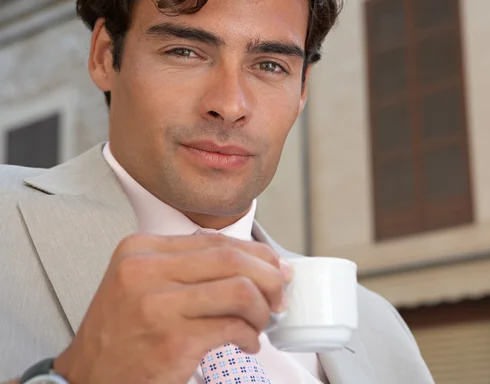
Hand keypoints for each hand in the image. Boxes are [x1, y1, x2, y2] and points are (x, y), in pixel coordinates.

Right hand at [53, 233, 291, 383]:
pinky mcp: (173, 341)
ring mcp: (158, 306)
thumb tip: (252, 261)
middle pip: (232, 258)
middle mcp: (146, 271)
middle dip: (269, 277)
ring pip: (240, 290)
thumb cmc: (121, 332)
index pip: (216, 240)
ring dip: (261, 309)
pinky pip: (233, 328)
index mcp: (141, 249)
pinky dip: (250, 336)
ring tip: (259, 323)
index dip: (256, 254)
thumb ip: (189, 266)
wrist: (87, 378)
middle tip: (280, 295)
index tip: (276, 267)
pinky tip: (246, 343)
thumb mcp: (142, 283)